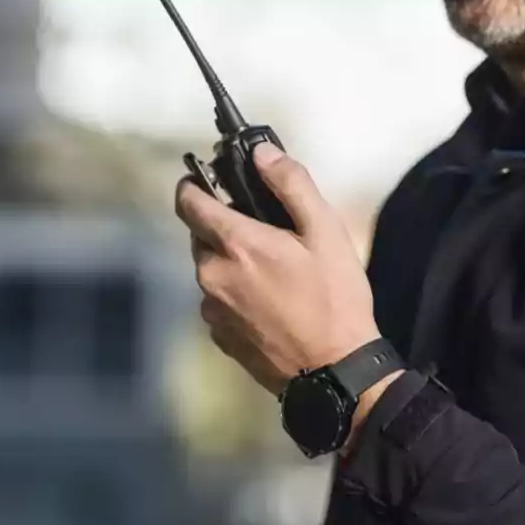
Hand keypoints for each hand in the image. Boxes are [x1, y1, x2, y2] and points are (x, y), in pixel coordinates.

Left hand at [175, 143, 381, 398]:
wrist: (335, 372)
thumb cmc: (335, 300)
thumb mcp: (326, 233)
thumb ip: (291, 185)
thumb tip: (262, 152)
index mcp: (235, 244)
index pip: (188, 200)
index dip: (194, 184)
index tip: (207, 180)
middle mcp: (212, 276)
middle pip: (201, 236)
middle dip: (224, 228)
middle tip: (266, 235)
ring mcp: (213, 310)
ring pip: (211, 271)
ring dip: (232, 265)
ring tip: (276, 276)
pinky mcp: (220, 338)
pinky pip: (219, 303)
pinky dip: (237, 296)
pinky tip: (271, 305)